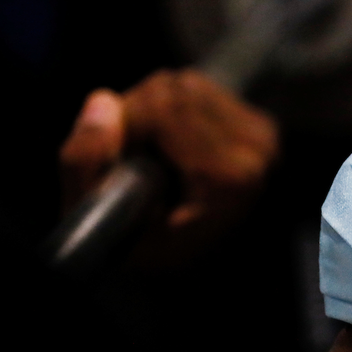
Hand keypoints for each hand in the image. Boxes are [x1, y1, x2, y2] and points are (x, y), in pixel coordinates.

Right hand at [59, 69, 278, 266]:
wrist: (205, 268)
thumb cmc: (151, 248)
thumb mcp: (102, 220)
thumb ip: (86, 162)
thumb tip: (104, 101)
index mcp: (229, 177)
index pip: (160, 108)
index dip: (124, 125)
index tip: (118, 159)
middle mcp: (258, 151)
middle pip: (171, 89)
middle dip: (137, 113)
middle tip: (131, 156)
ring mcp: (265, 137)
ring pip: (185, 83)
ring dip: (156, 109)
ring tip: (153, 155)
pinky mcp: (263, 127)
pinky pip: (203, 90)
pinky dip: (177, 109)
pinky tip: (175, 147)